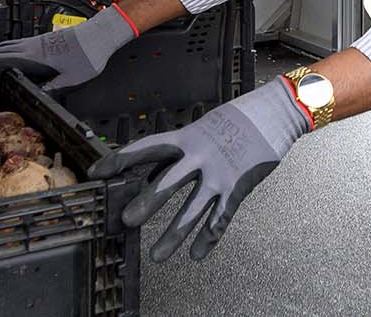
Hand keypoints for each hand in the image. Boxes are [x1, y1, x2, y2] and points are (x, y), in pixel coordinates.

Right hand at [0, 4, 135, 92]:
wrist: (100, 34)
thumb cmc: (90, 54)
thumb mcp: (72, 79)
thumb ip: (53, 88)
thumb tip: (37, 99)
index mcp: (35, 55)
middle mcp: (31, 45)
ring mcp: (34, 41)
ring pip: (3, 46)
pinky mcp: (40, 40)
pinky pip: (14, 45)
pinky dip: (4, 54)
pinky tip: (10, 67)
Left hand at [90, 80, 309, 261]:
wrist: (274, 114)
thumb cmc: (235, 120)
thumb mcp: (201, 129)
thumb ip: (177, 153)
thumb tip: (148, 174)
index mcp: (187, 137)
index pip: (146, 147)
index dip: (120, 159)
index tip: (96, 171)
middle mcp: (201, 155)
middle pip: (169, 181)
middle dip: (148, 202)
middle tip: (127, 220)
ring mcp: (220, 173)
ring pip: (194, 209)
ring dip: (174, 234)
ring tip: (158, 255)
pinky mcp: (238, 187)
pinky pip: (220, 218)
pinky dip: (208, 239)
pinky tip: (196, 254)